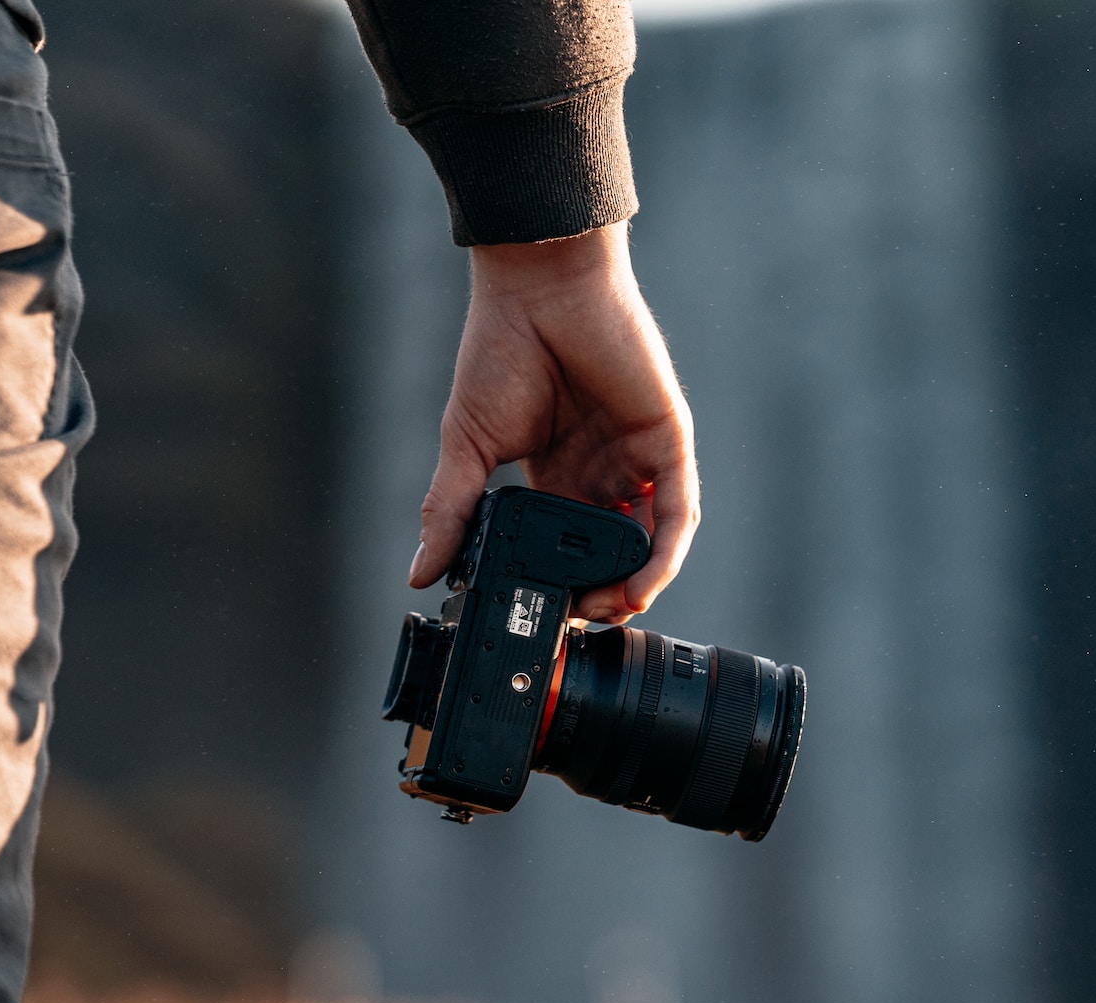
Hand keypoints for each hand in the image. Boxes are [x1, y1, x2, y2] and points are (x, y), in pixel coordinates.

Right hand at [407, 222, 698, 622]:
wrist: (535, 286)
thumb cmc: (499, 348)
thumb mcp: (467, 446)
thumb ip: (452, 510)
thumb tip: (418, 571)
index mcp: (558, 475)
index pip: (568, 548)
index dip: (562, 587)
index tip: (544, 621)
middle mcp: (602, 470)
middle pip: (613, 553)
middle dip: (602, 596)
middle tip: (579, 624)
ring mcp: (637, 456)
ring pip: (653, 541)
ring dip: (637, 585)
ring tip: (610, 612)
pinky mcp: (666, 439)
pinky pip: (677, 509)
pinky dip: (664, 552)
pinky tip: (643, 582)